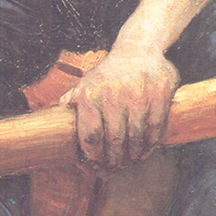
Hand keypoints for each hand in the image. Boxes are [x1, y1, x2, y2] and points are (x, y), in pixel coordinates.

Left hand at [61, 48, 178, 170]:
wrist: (139, 48)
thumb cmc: (109, 73)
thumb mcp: (86, 83)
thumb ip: (71, 102)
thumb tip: (56, 117)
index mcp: (90, 96)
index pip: (90, 136)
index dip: (93, 156)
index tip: (95, 165)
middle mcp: (113, 95)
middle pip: (114, 140)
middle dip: (113, 160)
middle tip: (114, 168)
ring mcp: (138, 94)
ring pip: (136, 136)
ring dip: (133, 155)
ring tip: (130, 161)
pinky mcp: (159, 93)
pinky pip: (156, 126)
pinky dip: (151, 143)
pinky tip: (146, 149)